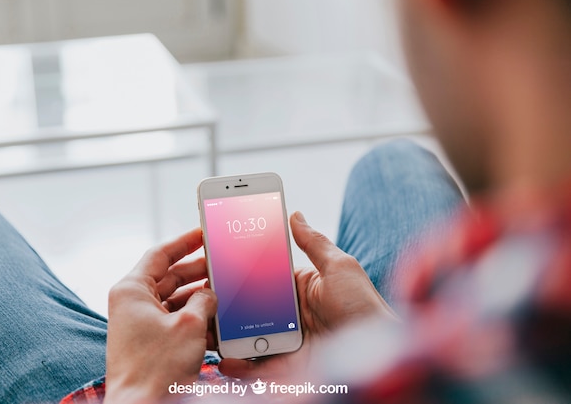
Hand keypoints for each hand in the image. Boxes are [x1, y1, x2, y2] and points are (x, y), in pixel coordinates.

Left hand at [105, 228, 216, 403]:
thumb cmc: (155, 368)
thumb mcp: (191, 325)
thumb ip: (205, 300)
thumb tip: (211, 293)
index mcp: (132, 289)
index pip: (160, 253)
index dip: (185, 241)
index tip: (203, 233)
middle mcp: (133, 303)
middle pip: (170, 276)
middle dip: (199, 272)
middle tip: (222, 265)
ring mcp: (140, 323)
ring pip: (176, 300)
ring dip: (200, 299)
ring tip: (225, 295)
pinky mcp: (150, 342)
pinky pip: (175, 321)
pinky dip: (195, 320)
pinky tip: (217, 322)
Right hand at [218, 211, 394, 378]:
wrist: (380, 357)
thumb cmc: (364, 307)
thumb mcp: (339, 267)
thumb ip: (314, 242)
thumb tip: (295, 214)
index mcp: (300, 289)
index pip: (261, 278)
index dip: (239, 272)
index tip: (215, 263)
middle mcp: (289, 315)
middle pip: (247, 308)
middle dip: (224, 303)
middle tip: (202, 297)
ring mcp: (284, 342)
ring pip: (245, 336)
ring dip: (224, 333)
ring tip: (205, 326)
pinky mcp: (283, 368)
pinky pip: (253, 367)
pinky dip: (235, 365)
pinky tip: (223, 358)